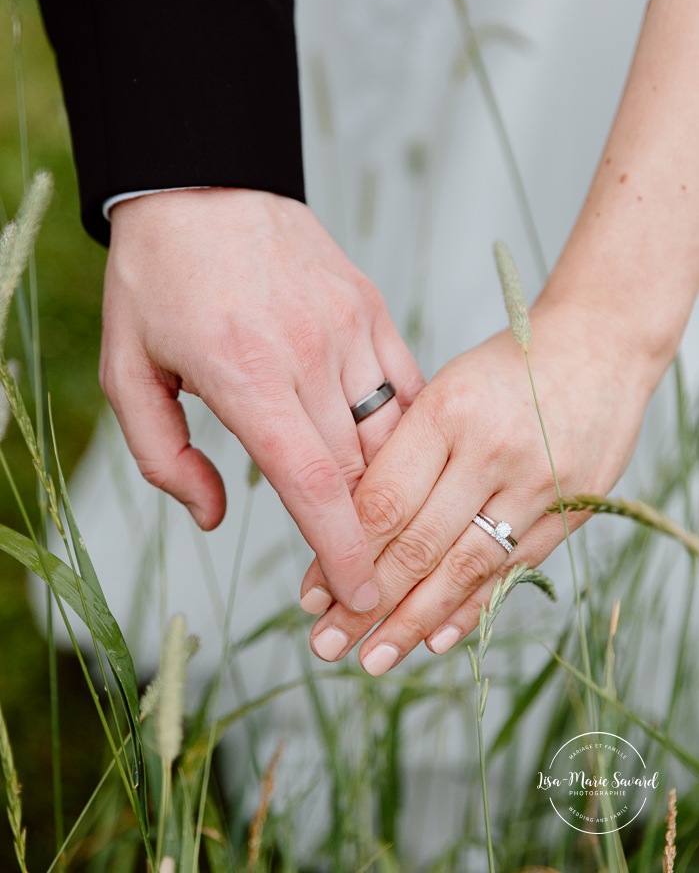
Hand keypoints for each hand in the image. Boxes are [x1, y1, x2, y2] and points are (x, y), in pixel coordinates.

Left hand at [100, 188, 423, 611]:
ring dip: (387, 487)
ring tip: (375, 525)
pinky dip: (406, 431)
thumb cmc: (157, 279)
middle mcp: (307, 351)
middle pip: (359, 469)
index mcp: (243, 373)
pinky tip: (399, 459)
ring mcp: (347, 325)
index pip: (312, 480)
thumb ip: (163, 456)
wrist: (202, 183)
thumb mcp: (126, 371)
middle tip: (352, 577)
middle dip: (363, 534)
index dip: (341, 548)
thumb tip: (214, 513)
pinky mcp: (368, 306)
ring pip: (391, 432)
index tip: (359, 595)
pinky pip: (406, 385)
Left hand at [301, 298, 655, 671]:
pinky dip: (472, 607)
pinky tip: (435, 638)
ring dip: (413, 622)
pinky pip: (513, 569)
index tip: (312, 595)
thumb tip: (351, 525)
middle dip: (366, 605)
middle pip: (417, 544)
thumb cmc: (506, 366)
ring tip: (373, 659)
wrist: (600, 344)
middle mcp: (490, 449)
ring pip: (463, 567)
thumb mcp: (445, 387)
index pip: (383, 501)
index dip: (341, 555)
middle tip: (326, 643)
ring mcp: (537, 482)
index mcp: (447, 410)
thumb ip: (404, 450)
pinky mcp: (572, 507)